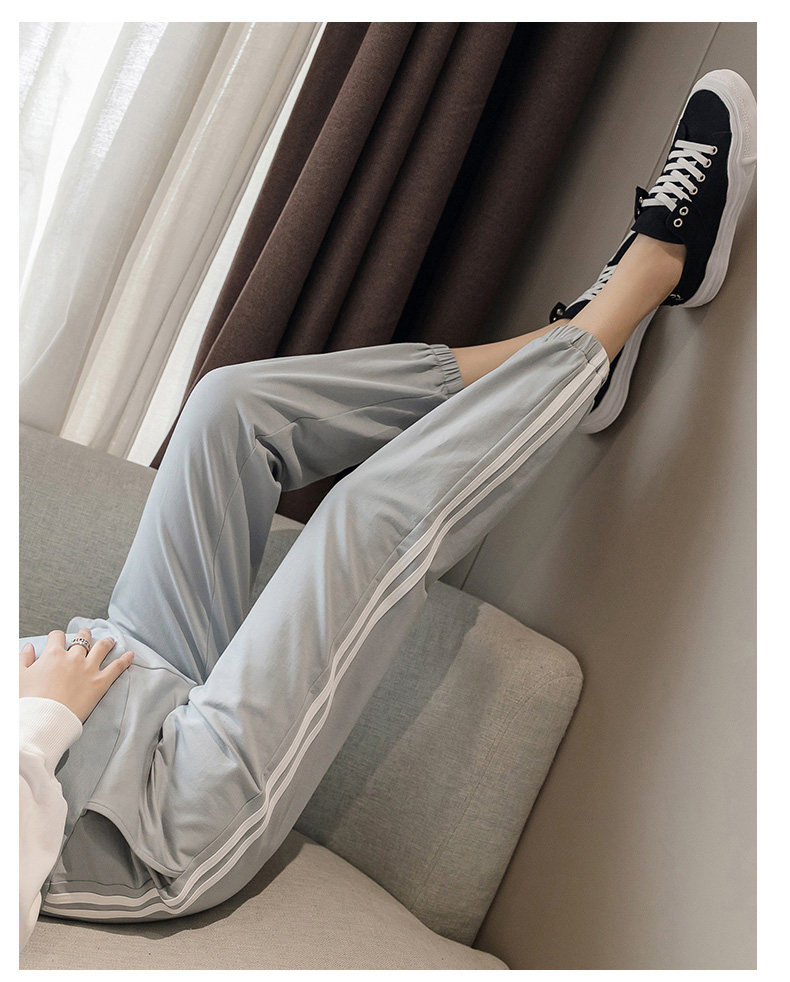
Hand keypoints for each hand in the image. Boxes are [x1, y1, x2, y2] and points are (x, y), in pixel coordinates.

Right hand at [19, 629, 133, 723]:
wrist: (44, 721)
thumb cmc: (28, 701)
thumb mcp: (18, 677)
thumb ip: (23, 659)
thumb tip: (29, 646)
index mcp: (52, 655)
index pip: (57, 637)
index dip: (57, 638)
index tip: (57, 640)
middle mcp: (72, 658)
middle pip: (82, 639)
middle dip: (84, 635)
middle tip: (86, 635)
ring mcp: (88, 669)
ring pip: (101, 648)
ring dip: (106, 642)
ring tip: (110, 640)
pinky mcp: (100, 683)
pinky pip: (116, 667)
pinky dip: (125, 660)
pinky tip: (131, 654)